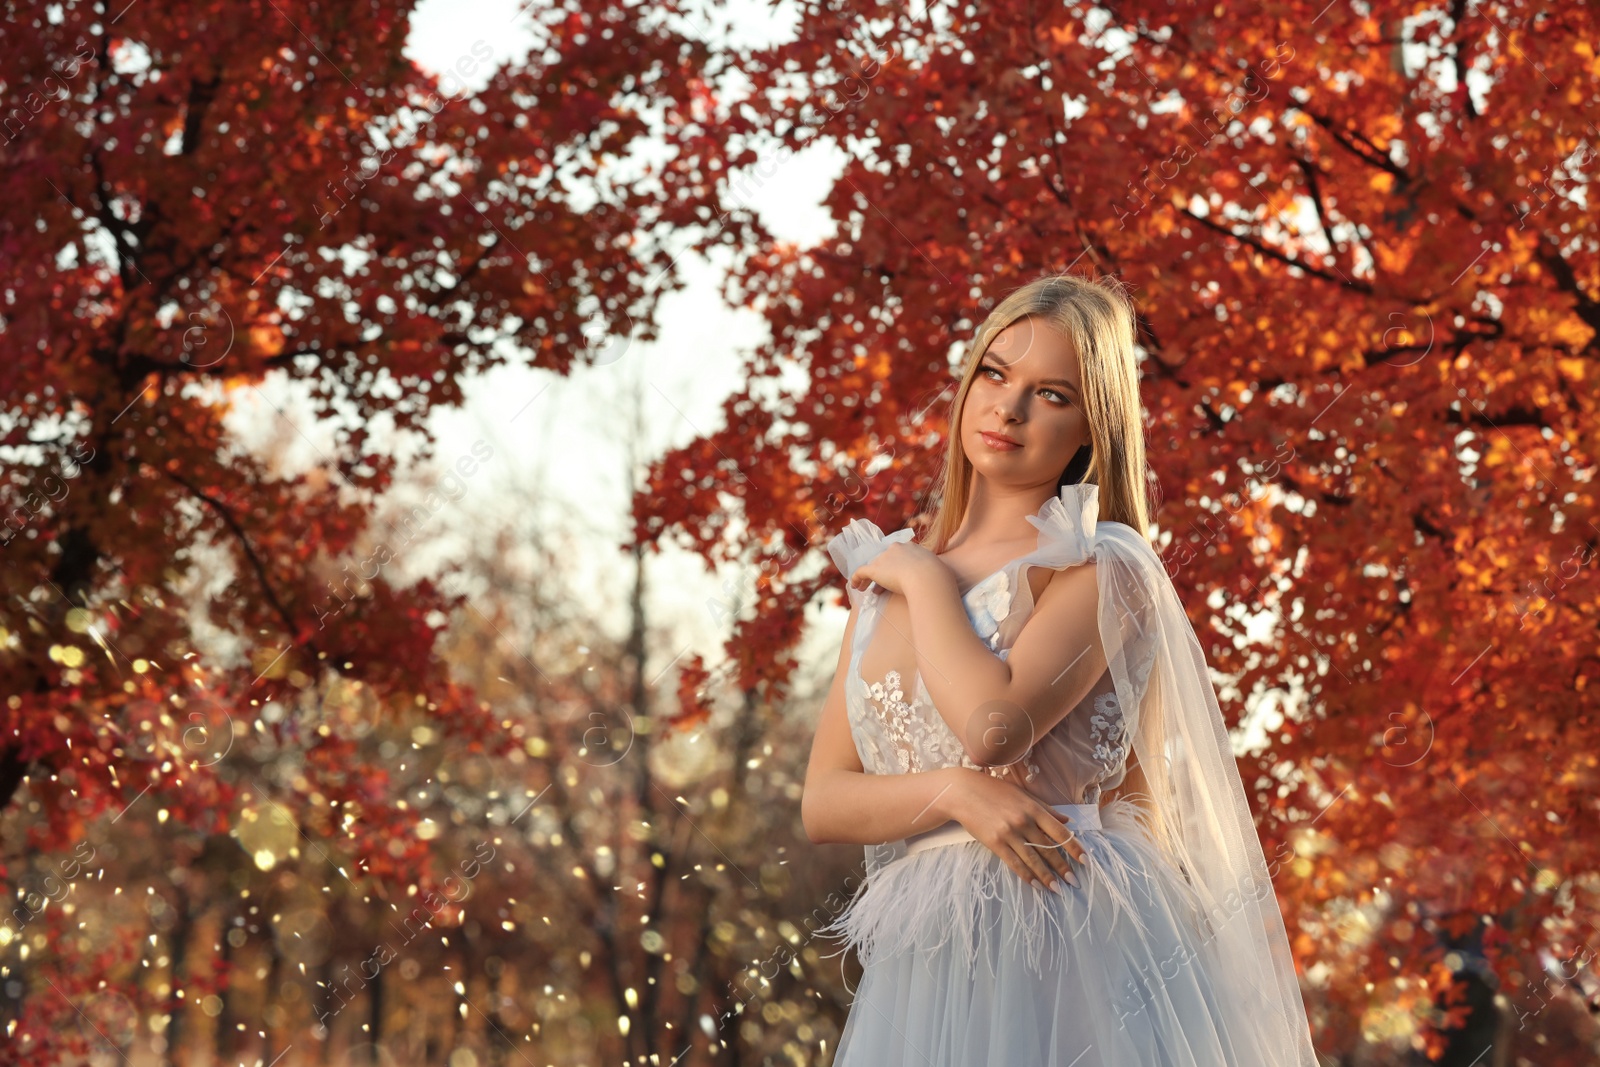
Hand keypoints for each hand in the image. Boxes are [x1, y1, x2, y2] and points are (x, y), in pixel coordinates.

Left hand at [848, 541, 948, 597]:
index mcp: (910, 547)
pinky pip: (860, 572)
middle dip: (881, 573)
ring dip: (869, 578)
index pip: (897, 556)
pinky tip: (856, 587)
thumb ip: (933, 571)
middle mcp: (895, 548)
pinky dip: (856, 579)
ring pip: (872, 566)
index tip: (895, 578)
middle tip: (880, 587)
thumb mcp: (938, 569)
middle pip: (884, 560)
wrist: (928, 578)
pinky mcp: (875, 569)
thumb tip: (939, 581)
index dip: (894, 567)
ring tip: (865, 588)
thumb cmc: (937, 576)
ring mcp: (884, 557)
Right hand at [945, 769, 1087, 892]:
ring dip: (1046, 877)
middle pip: (1049, 849)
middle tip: (1074, 882)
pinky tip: (1034, 884)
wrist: (963, 792)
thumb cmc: (994, 791)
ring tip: (1057, 889)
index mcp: (1034, 809)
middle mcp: (1024, 821)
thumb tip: (1067, 822)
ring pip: (1033, 860)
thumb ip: (1046, 809)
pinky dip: (1026, 875)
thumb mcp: (1023, 795)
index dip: (1075, 848)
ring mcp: (1009, 833)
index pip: (1060, 833)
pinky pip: (1014, 863)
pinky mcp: (995, 843)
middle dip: (1063, 868)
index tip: (1085, 861)